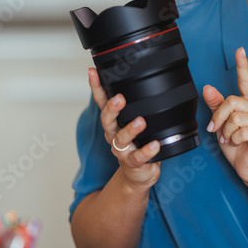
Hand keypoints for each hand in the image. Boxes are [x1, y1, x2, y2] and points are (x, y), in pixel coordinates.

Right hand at [87, 67, 159, 190]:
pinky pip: (139, 157)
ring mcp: (122, 150)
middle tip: (119, 99)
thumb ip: (137, 106)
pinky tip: (155, 144)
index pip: (102, 102)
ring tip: (140, 121)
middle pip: (107, 120)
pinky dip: (147, 150)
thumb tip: (145, 78)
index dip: (96, 87)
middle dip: (112, 108)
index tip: (93, 72)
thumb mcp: (132, 123)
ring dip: (130, 129)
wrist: (137, 175)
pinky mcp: (133, 162)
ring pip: (121, 139)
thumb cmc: (136, 145)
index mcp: (113, 122)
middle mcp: (114, 135)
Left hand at [203, 47, 247, 187]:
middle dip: (219, 117)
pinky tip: (237, 143)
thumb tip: (207, 88)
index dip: (243, 65)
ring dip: (226, 131)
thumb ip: (216, 107)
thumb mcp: (222, 126)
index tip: (239, 50)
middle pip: (232, 102)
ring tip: (229, 139)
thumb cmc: (237, 146)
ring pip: (236, 117)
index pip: (247, 81)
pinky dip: (233, 139)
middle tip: (217, 130)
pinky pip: (242, 130)